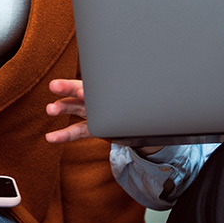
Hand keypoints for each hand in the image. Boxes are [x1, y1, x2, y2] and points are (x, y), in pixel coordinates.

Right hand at [45, 78, 165, 155]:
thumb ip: (154, 98)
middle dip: (69, 88)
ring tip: (49, 110)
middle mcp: (104, 96)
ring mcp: (96, 111)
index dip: (93, 86)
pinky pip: (77, 130)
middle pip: (84, 90)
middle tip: (55, 86)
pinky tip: (51, 138)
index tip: (82, 88)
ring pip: (76, 108)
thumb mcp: (151, 104)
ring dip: (62, 108)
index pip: (102, 83)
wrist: (147, 125)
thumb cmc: (148, 109)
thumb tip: (173, 88)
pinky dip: (64, 135)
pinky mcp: (94, 126)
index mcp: (116, 88)